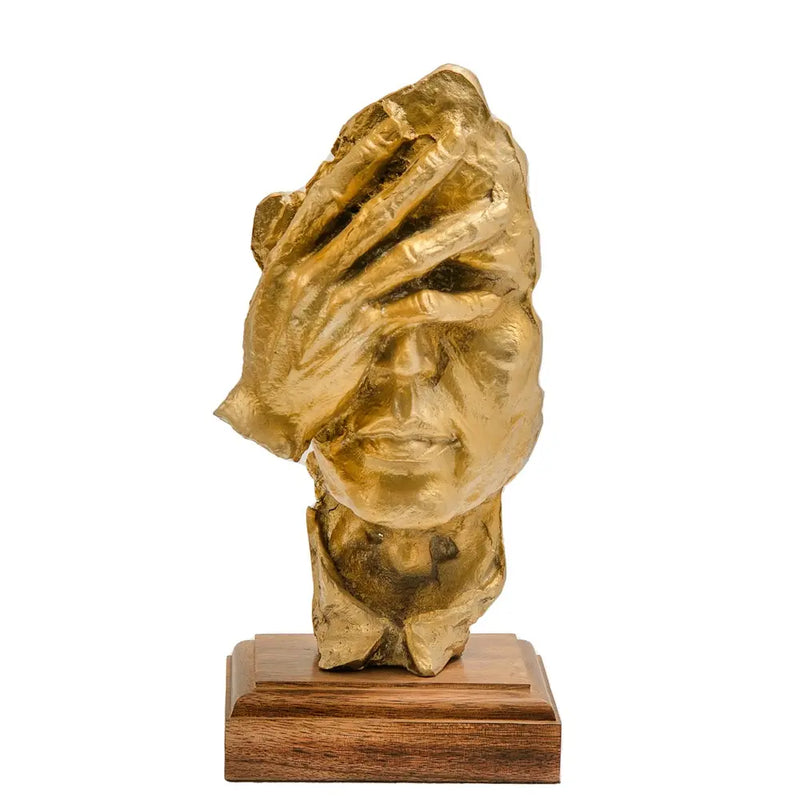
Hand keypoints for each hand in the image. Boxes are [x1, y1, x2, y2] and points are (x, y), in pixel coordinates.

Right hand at [217, 105, 518, 459]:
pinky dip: (455, 306)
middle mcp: (314, 272)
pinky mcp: (362, 338)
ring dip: (454, 232)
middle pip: (375, 212)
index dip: (365, 153)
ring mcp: (340, 304)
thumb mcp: (276, 289)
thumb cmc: (272, 346)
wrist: (267, 406)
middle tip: (454, 138)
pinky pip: (418, 313)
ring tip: (494, 210)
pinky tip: (488, 299)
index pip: (332, 193)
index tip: (397, 119)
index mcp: (290, 254)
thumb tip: (312, 201)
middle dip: (419, 171)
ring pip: (405, 257)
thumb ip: (298, 247)